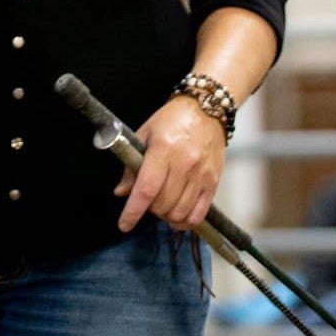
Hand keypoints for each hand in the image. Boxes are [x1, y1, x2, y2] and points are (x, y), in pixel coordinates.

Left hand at [113, 95, 225, 232]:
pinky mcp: (213, 182)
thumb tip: (121, 192)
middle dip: (150, 210)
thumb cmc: (170, 120)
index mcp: (163, 149)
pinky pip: (199, 214)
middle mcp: (184, 164)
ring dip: (166, 216)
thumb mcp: (144, 133)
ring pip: (180, 212)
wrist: (206, 110)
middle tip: (147, 201)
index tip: (124, 225)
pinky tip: (178, 217)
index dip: (133, 210)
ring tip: (162, 207)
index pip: (146, 188)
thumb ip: (132, 164)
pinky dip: (186, 222)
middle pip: (163, 204)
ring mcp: (201, 175)